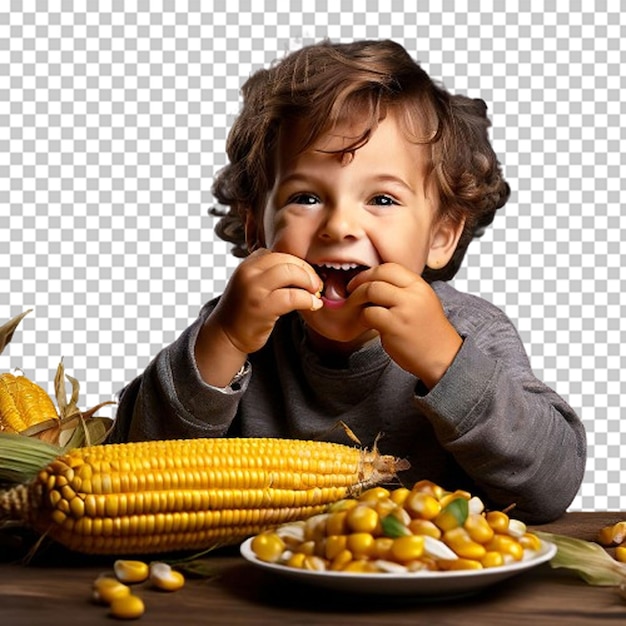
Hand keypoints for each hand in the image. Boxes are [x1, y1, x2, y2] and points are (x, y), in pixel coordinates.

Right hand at [195, 249, 322, 385]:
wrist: (226, 335)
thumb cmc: (244, 310)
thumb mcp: (253, 283)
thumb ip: (271, 273)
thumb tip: (305, 269)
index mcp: (248, 264)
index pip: (281, 253)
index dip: (299, 263)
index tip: (308, 275)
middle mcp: (249, 272)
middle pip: (288, 260)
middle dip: (308, 271)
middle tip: (317, 285)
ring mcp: (254, 288)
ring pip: (292, 273)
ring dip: (310, 283)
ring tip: (315, 294)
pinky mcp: (262, 307)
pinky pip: (294, 296)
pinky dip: (308, 299)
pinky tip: (313, 305)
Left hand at [347, 263, 461, 388]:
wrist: (442, 357)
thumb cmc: (427, 332)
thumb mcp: (421, 302)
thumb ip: (402, 291)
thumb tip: (373, 283)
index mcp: (419, 285)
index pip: (390, 267)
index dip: (370, 272)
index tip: (360, 280)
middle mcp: (413, 294)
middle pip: (378, 275)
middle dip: (359, 282)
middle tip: (350, 291)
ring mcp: (404, 309)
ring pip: (371, 290)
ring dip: (356, 298)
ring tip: (354, 307)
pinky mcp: (395, 326)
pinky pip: (369, 313)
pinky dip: (361, 317)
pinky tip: (364, 323)